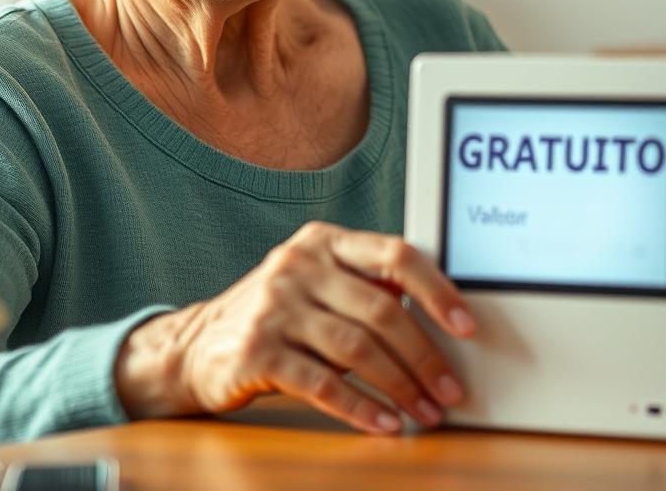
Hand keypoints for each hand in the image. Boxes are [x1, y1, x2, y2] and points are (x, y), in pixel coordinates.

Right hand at [114, 221, 475, 432]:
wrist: (199, 345)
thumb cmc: (275, 313)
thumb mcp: (316, 281)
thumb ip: (364, 285)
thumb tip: (440, 310)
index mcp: (323, 241)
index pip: (394, 254)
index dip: (436, 290)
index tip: (466, 325)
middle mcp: (298, 266)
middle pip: (381, 310)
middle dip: (425, 356)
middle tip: (449, 390)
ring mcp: (274, 307)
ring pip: (357, 349)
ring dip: (400, 386)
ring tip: (423, 412)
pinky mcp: (256, 351)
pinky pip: (323, 384)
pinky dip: (360, 408)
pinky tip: (383, 423)